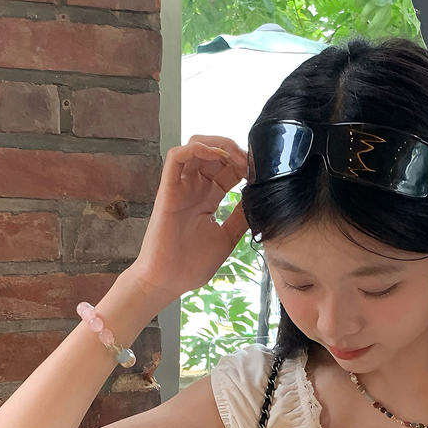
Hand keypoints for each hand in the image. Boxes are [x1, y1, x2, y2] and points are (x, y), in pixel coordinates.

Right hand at [130, 134, 249, 301]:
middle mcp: (194, 189)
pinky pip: (176, 157)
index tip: (259, 170)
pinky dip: (196, 148)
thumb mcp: (227, 238)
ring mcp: (180, 188)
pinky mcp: (167, 190)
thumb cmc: (192, 265)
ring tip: (236, 157)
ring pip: (195, 147)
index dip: (244, 163)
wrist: (168, 281)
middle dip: (234, 150)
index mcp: (208, 199)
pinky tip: (216, 156)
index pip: (227, 169)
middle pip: (213, 153)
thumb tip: (258, 201)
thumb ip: (240, 217)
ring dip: (219, 145)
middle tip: (250, 161)